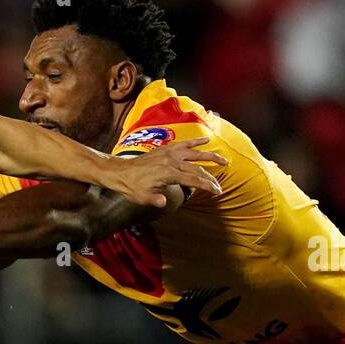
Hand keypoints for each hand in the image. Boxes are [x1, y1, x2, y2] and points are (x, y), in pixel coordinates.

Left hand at [102, 137, 226, 206]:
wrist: (120, 172)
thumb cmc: (131, 187)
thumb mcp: (142, 197)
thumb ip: (155, 199)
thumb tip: (164, 203)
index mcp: (169, 173)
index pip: (193, 180)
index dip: (207, 186)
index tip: (217, 191)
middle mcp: (172, 161)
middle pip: (197, 168)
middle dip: (210, 178)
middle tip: (220, 186)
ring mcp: (170, 153)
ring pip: (195, 153)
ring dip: (211, 156)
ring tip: (224, 160)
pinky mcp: (166, 149)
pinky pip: (184, 143)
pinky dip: (196, 142)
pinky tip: (206, 140)